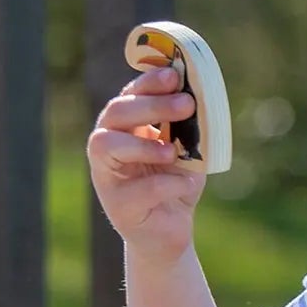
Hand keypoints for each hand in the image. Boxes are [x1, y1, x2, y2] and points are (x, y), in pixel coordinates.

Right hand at [87, 60, 205, 263]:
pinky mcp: (118, 206)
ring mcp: (107, 175)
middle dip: (151, 105)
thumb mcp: (188, 150)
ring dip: (142, 143)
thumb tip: (199, 95)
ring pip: (107, 145)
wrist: (170, 230)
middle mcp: (108, 145)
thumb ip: (189, 126)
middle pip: (116, 113)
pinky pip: (138, 189)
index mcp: (125, 127)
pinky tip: (186, 185)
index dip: (149, 82)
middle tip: (185, 104)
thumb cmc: (175, 182)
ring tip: (172, 151)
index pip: (130, 95)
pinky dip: (167, 184)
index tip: (174, 75)